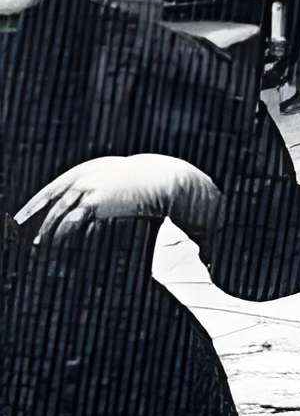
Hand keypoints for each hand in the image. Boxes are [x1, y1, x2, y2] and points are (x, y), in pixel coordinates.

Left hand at [14, 154, 209, 247]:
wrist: (163, 180)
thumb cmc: (144, 183)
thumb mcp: (118, 182)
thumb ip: (100, 192)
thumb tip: (85, 214)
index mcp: (87, 169)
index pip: (53, 187)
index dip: (35, 203)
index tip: (20, 217)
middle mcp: (84, 176)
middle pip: (52, 200)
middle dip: (35, 218)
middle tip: (25, 233)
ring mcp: (90, 187)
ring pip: (61, 213)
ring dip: (50, 231)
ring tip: (42, 246)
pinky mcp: (97, 201)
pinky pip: (75, 222)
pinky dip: (67, 235)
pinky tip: (63, 245)